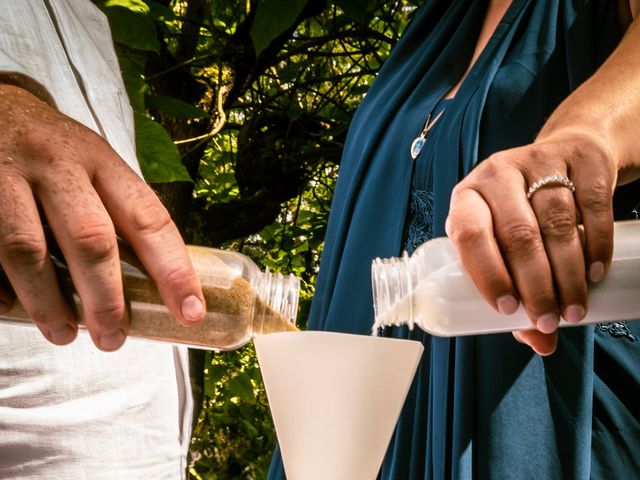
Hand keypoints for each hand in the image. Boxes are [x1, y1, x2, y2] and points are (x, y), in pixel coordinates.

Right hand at [0, 84, 204, 350]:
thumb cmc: (56, 151)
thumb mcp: (96, 164)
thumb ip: (117, 212)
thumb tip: (154, 283)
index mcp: (103, 162)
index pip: (148, 219)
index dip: (173, 270)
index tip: (190, 312)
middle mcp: (59, 165)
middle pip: (90, 240)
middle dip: (106, 298)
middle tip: (114, 339)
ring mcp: (6, 176)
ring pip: (28, 251)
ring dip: (49, 303)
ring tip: (65, 335)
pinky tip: (10, 309)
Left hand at [445, 130, 616, 354]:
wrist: (564, 160)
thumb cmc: (523, 213)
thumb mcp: (505, 242)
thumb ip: (516, 289)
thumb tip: (540, 343)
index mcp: (467, 197)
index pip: (469, 234)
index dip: (487, 274)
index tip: (507, 310)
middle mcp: (498, 174)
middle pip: (517, 234)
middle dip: (535, 286)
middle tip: (548, 320)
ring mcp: (539, 161)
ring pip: (556, 222)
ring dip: (567, 274)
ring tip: (574, 309)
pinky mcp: (579, 159)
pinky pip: (591, 204)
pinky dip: (596, 244)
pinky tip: (595, 273)